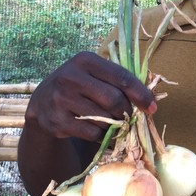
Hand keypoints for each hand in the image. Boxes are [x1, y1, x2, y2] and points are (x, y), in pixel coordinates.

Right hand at [25, 51, 156, 141]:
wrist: (42, 103)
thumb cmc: (79, 87)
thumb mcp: (93, 74)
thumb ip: (118, 80)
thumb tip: (151, 99)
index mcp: (85, 60)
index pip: (122, 77)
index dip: (141, 94)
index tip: (152, 107)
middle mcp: (70, 76)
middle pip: (114, 99)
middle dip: (127, 111)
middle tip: (129, 116)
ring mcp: (61, 99)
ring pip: (104, 118)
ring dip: (114, 124)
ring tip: (112, 122)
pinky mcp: (57, 121)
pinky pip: (92, 133)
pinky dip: (102, 135)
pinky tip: (98, 129)